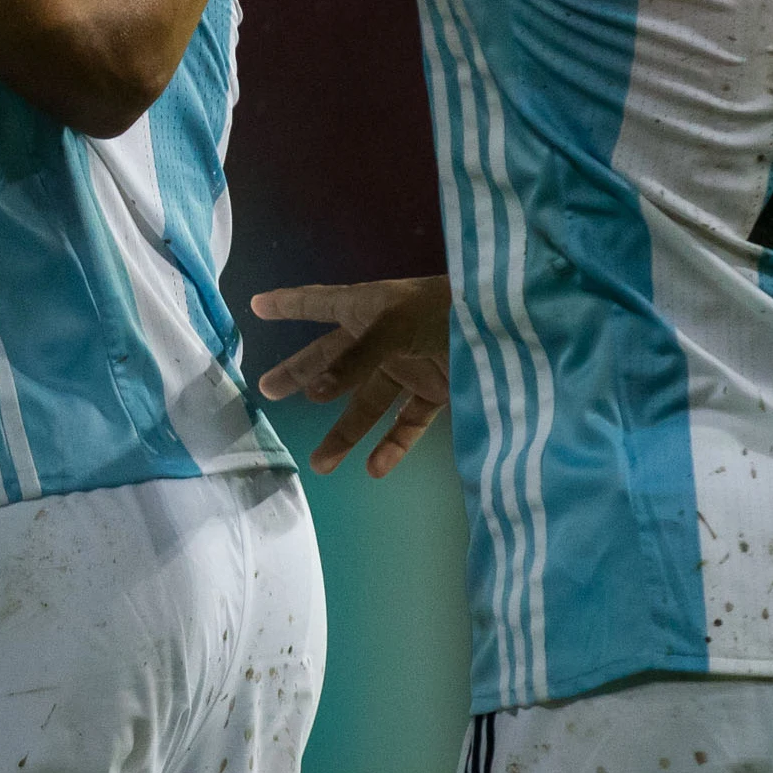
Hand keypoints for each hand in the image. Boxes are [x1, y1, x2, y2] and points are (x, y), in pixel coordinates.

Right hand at [252, 275, 450, 477]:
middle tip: (268, 391)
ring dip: (345, 433)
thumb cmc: (448, 310)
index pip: (319, 303)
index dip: (289, 304)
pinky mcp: (438, 392)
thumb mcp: (397, 324)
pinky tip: (375, 469)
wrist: (514, 327)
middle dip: (301, 374)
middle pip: (333, 359)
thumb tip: (317, 392)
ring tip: (320, 464)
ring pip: (367, 403)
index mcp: (368, 308)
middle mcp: (382, 337)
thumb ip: (358, 358)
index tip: (257, 305)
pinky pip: (408, 422)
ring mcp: (410, 366)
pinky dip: (393, 445)